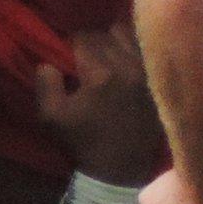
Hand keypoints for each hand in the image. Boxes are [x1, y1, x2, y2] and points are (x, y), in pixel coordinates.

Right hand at [34, 25, 162, 185]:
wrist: (120, 169)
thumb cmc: (83, 143)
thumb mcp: (51, 117)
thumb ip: (45, 83)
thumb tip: (49, 61)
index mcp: (101, 74)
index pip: (83, 38)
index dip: (71, 44)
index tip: (68, 56)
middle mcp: (129, 66)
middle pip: (107, 34)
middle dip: (92, 42)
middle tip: (85, 57)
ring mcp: (147, 72)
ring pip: (129, 37)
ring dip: (114, 42)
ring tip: (106, 57)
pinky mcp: (157, 80)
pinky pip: (145, 50)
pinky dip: (133, 50)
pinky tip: (124, 62)